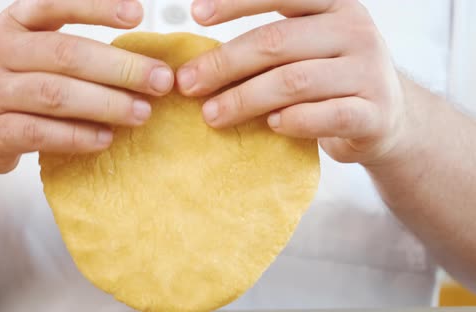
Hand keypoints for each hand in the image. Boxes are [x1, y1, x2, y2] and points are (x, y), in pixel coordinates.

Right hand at [0, 0, 173, 173]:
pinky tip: (106, 138)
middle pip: (66, 54)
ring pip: (55, 95)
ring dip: (106, 104)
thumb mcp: (29, 53)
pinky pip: (41, 133)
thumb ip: (72, 51)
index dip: (97, 7)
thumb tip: (143, 65)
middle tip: (160, 80)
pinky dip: (79, 136)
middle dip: (120, 68)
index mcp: (13, 23)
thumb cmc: (10, 85)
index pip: (55, 4)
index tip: (138, 15)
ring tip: (142, 113)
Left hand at [178, 0, 405, 164]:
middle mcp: (354, 31)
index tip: (196, 14)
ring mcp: (369, 72)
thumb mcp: (306, 50)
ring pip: (294, 82)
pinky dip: (292, 121)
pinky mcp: (374, 114)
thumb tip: (199, 63)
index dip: (236, 2)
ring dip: (245, 99)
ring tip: (212, 114)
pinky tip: (270, 125)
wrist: (386, 118)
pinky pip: (325, 116)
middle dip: (225, 64)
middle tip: (188, 83)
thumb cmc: (330, 81)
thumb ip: (269, 47)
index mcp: (334, 6)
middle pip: (276, 42)